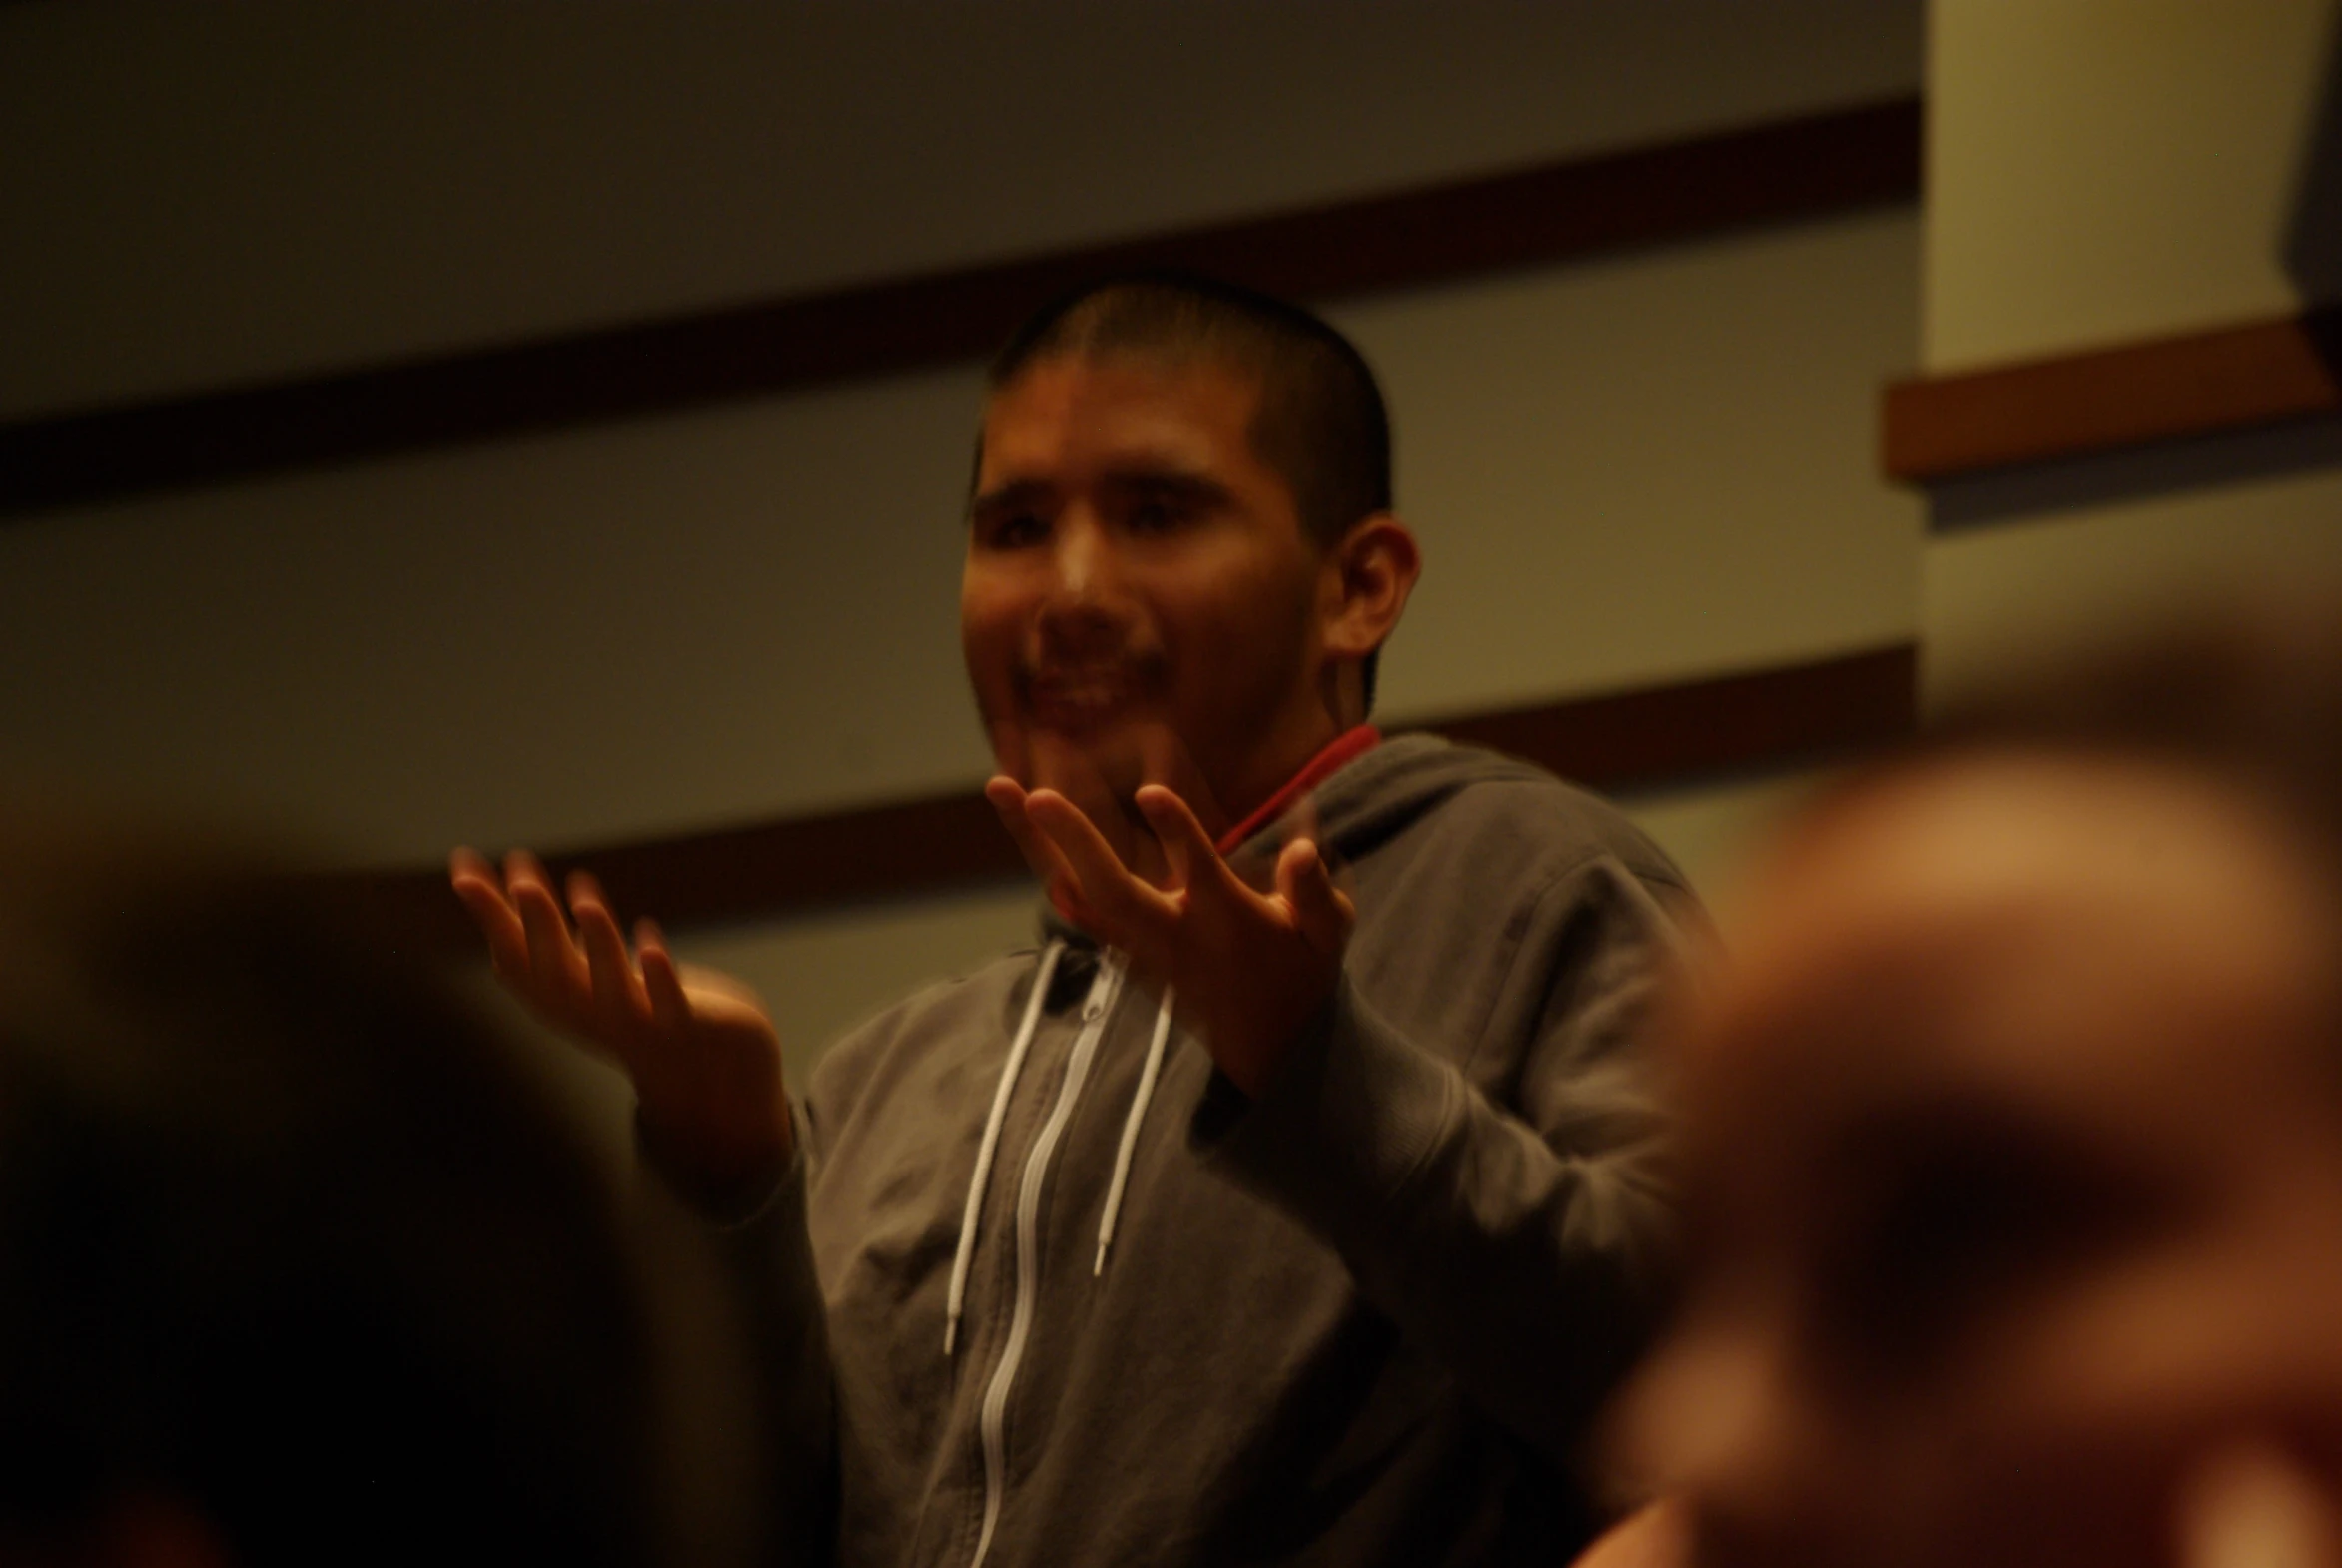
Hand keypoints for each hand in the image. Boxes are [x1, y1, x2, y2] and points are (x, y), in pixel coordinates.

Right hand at [449, 847, 791, 1195]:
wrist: (699, 1063)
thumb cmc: (623, 1002)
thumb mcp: (570, 962)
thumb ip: (529, 920)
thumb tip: (464, 864)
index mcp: (556, 996)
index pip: (512, 953)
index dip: (490, 914)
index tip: (463, 866)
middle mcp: (586, 1014)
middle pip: (555, 973)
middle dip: (540, 928)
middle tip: (524, 882)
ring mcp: (633, 1023)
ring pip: (610, 989)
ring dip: (599, 947)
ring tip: (587, 903)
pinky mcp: (680, 1024)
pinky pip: (667, 1004)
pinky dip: (658, 975)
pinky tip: (648, 935)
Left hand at [985, 778, 1352, 1094]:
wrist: (1266, 1047)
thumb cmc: (1301, 972)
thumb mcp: (1327, 935)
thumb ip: (1315, 893)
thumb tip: (1304, 850)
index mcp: (1227, 920)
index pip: (1200, 872)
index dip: (1179, 833)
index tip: (1149, 791)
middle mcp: (1173, 934)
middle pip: (1114, 890)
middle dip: (1074, 842)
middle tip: (1036, 794)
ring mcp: (1140, 945)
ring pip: (1080, 892)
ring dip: (1037, 844)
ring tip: (999, 786)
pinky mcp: (1124, 948)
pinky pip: (1078, 905)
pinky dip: (1046, 868)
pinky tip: (1015, 824)